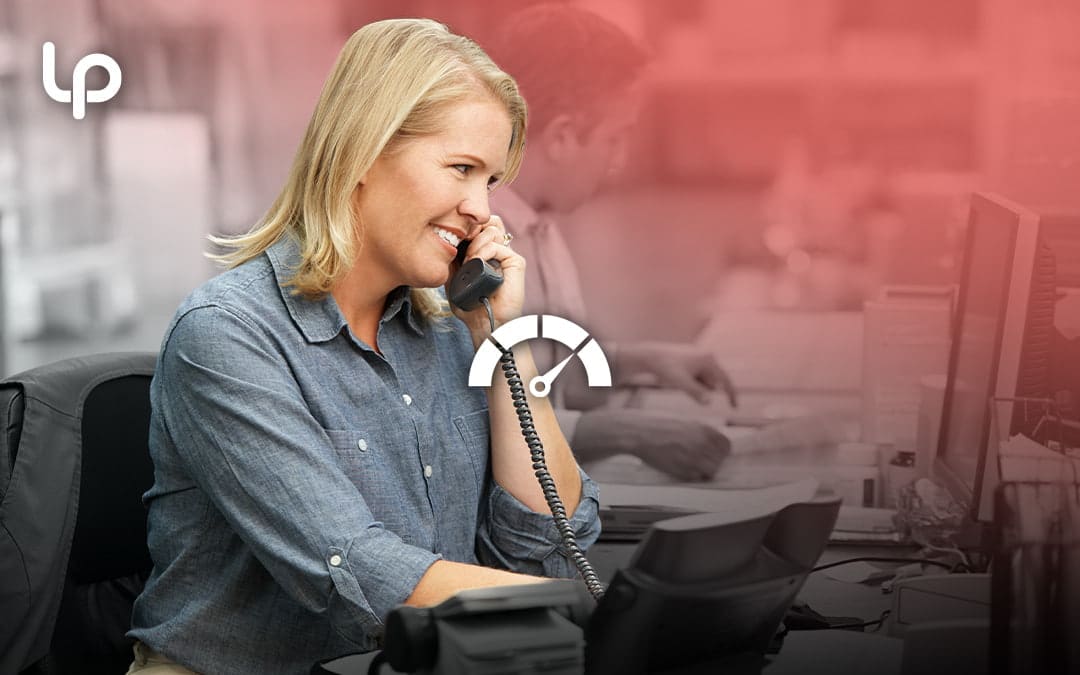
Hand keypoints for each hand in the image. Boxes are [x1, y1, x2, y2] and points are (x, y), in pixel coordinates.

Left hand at [446, 215, 525, 342]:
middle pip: (489, 221)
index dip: (466, 226)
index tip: (452, 237)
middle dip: (471, 227)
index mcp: (485, 253)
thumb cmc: (469, 305)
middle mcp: (498, 252)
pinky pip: (498, 245)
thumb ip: (451, 256)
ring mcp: (507, 256)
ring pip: (493, 229)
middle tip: (460, 243)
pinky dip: (483, 251)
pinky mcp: (516, 262)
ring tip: (468, 261)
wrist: (483, 323)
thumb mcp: (452, 275)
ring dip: (475, 242)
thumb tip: (446, 236)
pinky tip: (476, 264)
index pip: (479, 225)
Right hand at [573, 410, 729, 481]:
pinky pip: (696, 477)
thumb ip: (701, 433)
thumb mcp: (685, 422)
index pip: (726, 445)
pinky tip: (680, 467)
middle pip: (720, 460)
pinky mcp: (683, 470)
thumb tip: (713, 443)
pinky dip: (691, 475)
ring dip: (703, 470)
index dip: (721, 451)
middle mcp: (703, 444)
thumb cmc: (658, 425)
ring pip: (711, 471)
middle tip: (700, 460)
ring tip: (689, 464)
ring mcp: (694, 458)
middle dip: (713, 461)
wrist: (639, 432)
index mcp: (704, 429)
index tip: (714, 453)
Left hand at [617, 342, 736, 406]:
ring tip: (678, 378)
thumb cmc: (666, 369)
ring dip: (695, 385)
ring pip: (704, 380)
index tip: (735, 408)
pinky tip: (677, 375)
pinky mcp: (693, 358)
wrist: (651, 356)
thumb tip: (708, 402)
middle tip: (682, 382)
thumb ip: (695, 393)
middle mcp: (708, 356)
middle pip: (712, 382)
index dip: (731, 395)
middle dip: (701, 388)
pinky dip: (691, 380)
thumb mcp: (680, 383)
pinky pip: (697, 376)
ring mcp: (701, 356)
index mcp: (709, 360)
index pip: (725, 380)